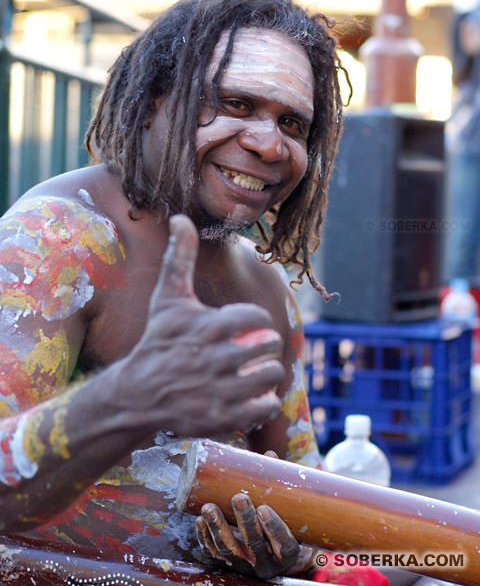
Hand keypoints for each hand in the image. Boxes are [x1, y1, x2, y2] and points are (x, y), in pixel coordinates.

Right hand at [116, 215, 284, 436]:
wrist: (138, 393)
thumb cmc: (158, 340)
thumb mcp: (167, 298)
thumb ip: (178, 257)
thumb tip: (180, 218)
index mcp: (207, 326)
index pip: (257, 316)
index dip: (256, 319)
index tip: (245, 325)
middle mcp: (215, 359)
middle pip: (270, 345)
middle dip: (266, 344)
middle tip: (254, 348)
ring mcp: (219, 391)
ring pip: (271, 375)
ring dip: (268, 372)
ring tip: (255, 370)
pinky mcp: (223, 418)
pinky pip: (265, 407)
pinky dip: (264, 401)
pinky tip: (251, 394)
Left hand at [195, 493, 298, 578]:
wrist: (275, 552)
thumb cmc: (284, 523)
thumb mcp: (288, 509)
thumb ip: (278, 484)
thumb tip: (269, 454)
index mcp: (288, 551)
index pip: (284, 543)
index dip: (274, 528)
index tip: (264, 508)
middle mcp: (267, 563)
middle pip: (255, 545)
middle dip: (245, 522)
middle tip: (239, 498)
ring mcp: (246, 565)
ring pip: (230, 551)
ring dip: (218, 529)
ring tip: (209, 508)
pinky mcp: (228, 564)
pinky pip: (214, 554)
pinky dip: (205, 537)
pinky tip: (200, 520)